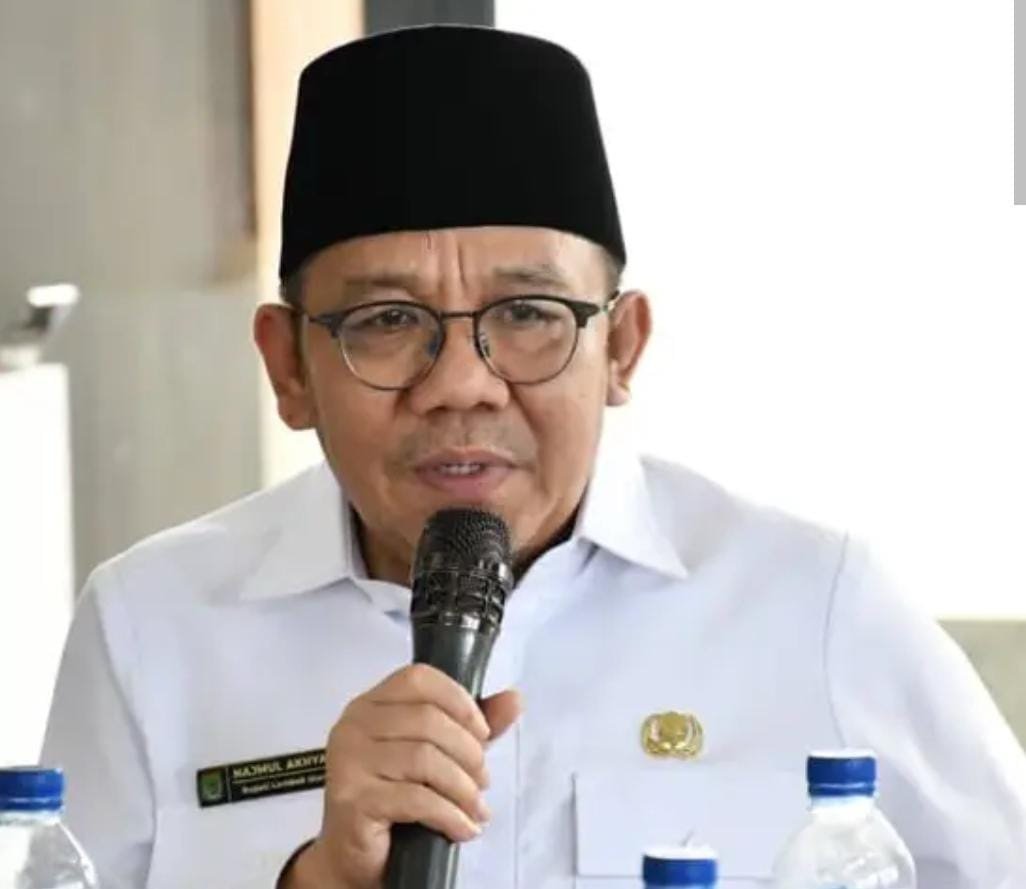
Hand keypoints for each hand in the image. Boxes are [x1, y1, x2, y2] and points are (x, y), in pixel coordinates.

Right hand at [281, 664, 520, 888]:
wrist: (357, 857)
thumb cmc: (396, 799)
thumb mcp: (440, 755)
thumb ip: (472, 726)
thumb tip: (513, 699)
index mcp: (372, 704)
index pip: (418, 679)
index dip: (459, 701)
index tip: (482, 733)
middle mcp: (354, 724)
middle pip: (427, 719)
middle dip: (468, 752)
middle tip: (483, 780)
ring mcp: (348, 760)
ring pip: (424, 758)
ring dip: (463, 787)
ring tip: (475, 807)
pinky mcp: (352, 798)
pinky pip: (416, 798)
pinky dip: (450, 815)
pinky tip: (463, 828)